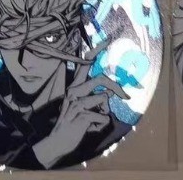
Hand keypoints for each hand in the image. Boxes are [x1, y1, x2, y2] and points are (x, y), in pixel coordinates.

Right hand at [32, 40, 128, 168]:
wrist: (56, 143)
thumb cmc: (73, 123)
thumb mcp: (84, 107)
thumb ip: (95, 97)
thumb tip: (110, 93)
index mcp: (75, 86)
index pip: (86, 63)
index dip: (98, 50)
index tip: (109, 38)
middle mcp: (74, 90)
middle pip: (101, 79)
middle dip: (116, 87)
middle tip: (126, 97)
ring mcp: (76, 102)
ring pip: (104, 98)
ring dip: (104, 112)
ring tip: (96, 120)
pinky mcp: (80, 114)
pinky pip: (103, 116)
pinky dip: (101, 124)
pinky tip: (90, 129)